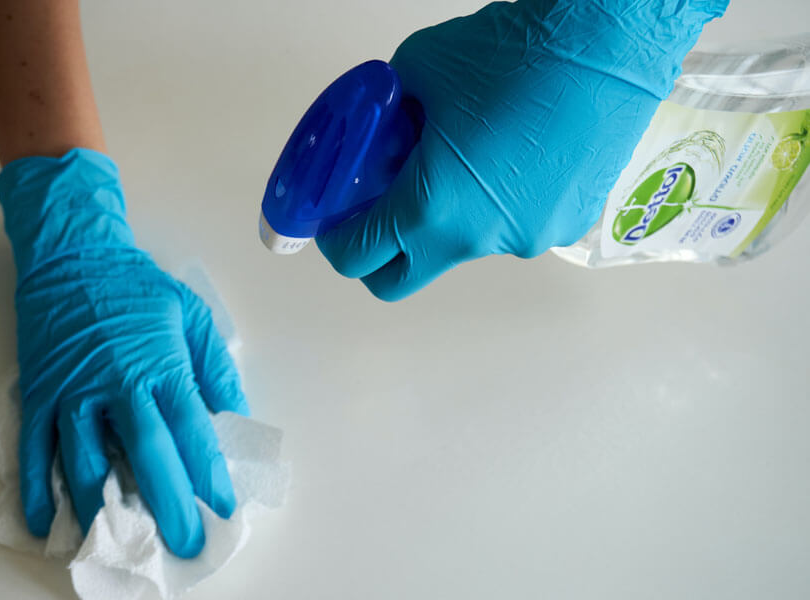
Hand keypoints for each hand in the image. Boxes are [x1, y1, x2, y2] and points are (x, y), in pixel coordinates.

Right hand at [0, 149, 247, 557]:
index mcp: (160, 365)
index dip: (208, 474)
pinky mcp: (39, 393)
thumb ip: (214, 367)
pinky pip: (34, 448)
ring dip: (106, 507)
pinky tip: (46, 520)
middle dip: (168, 505)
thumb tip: (235, 414)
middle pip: (146, 456)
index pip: (191, 431)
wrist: (74, 255)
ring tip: (123, 540)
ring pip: (87, 461)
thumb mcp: (192, 314)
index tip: (223, 507)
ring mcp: (73, 392)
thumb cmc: (138, 286)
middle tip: (183, 543)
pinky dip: (37, 488)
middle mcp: (117, 385)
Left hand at [317, 0, 727, 299]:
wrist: (609, 46)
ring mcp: (524, 240)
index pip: (359, 256)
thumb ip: (386, 114)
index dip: (335, 239)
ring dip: (445, 218)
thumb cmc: (510, 54)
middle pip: (400, 280)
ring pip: (460, 247)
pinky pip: (510, 227)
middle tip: (378, 211)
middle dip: (378, 256)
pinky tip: (514, 158)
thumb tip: (382, 129)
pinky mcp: (565, 228)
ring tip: (465, 159)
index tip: (335, 221)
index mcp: (432, 207)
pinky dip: (495, 206)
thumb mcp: (418, 69)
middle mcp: (476, 240)